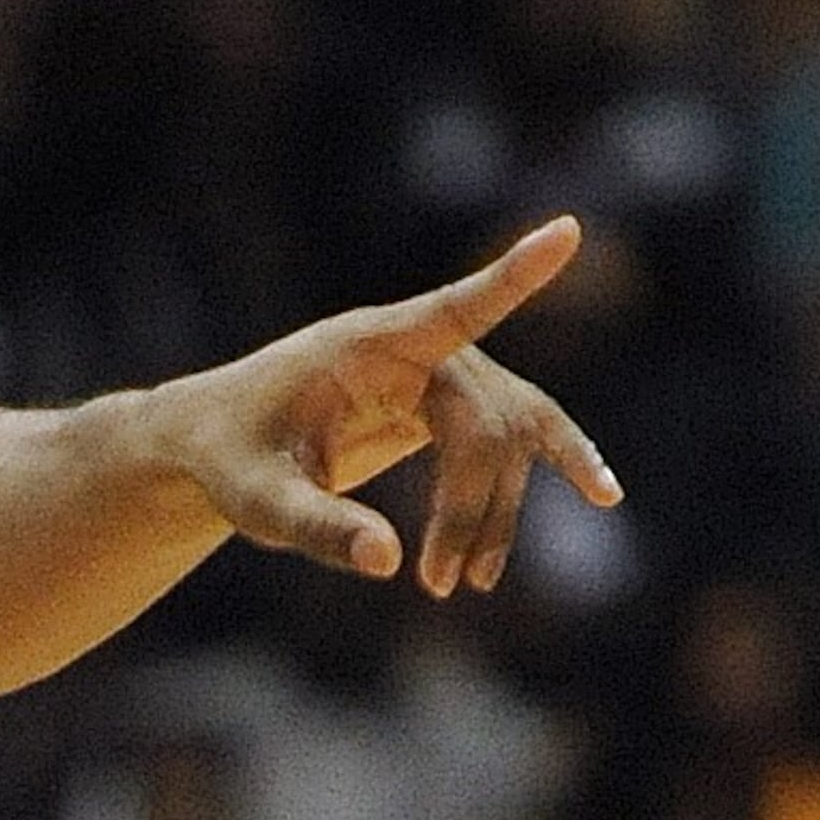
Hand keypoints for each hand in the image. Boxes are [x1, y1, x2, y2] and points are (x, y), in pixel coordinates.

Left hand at [154, 215, 622, 596]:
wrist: (216, 440)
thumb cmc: (230, 459)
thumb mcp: (257, 501)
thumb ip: (316, 527)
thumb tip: (390, 564)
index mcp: (366, 346)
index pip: (452, 307)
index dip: (512, 277)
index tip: (566, 232)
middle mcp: (417, 349)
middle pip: (485, 422)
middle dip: (471, 507)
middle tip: (437, 587)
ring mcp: (442, 373)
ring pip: (508, 437)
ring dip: (498, 510)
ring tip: (471, 584)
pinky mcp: (449, 403)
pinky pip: (514, 433)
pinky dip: (554, 463)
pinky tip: (603, 494)